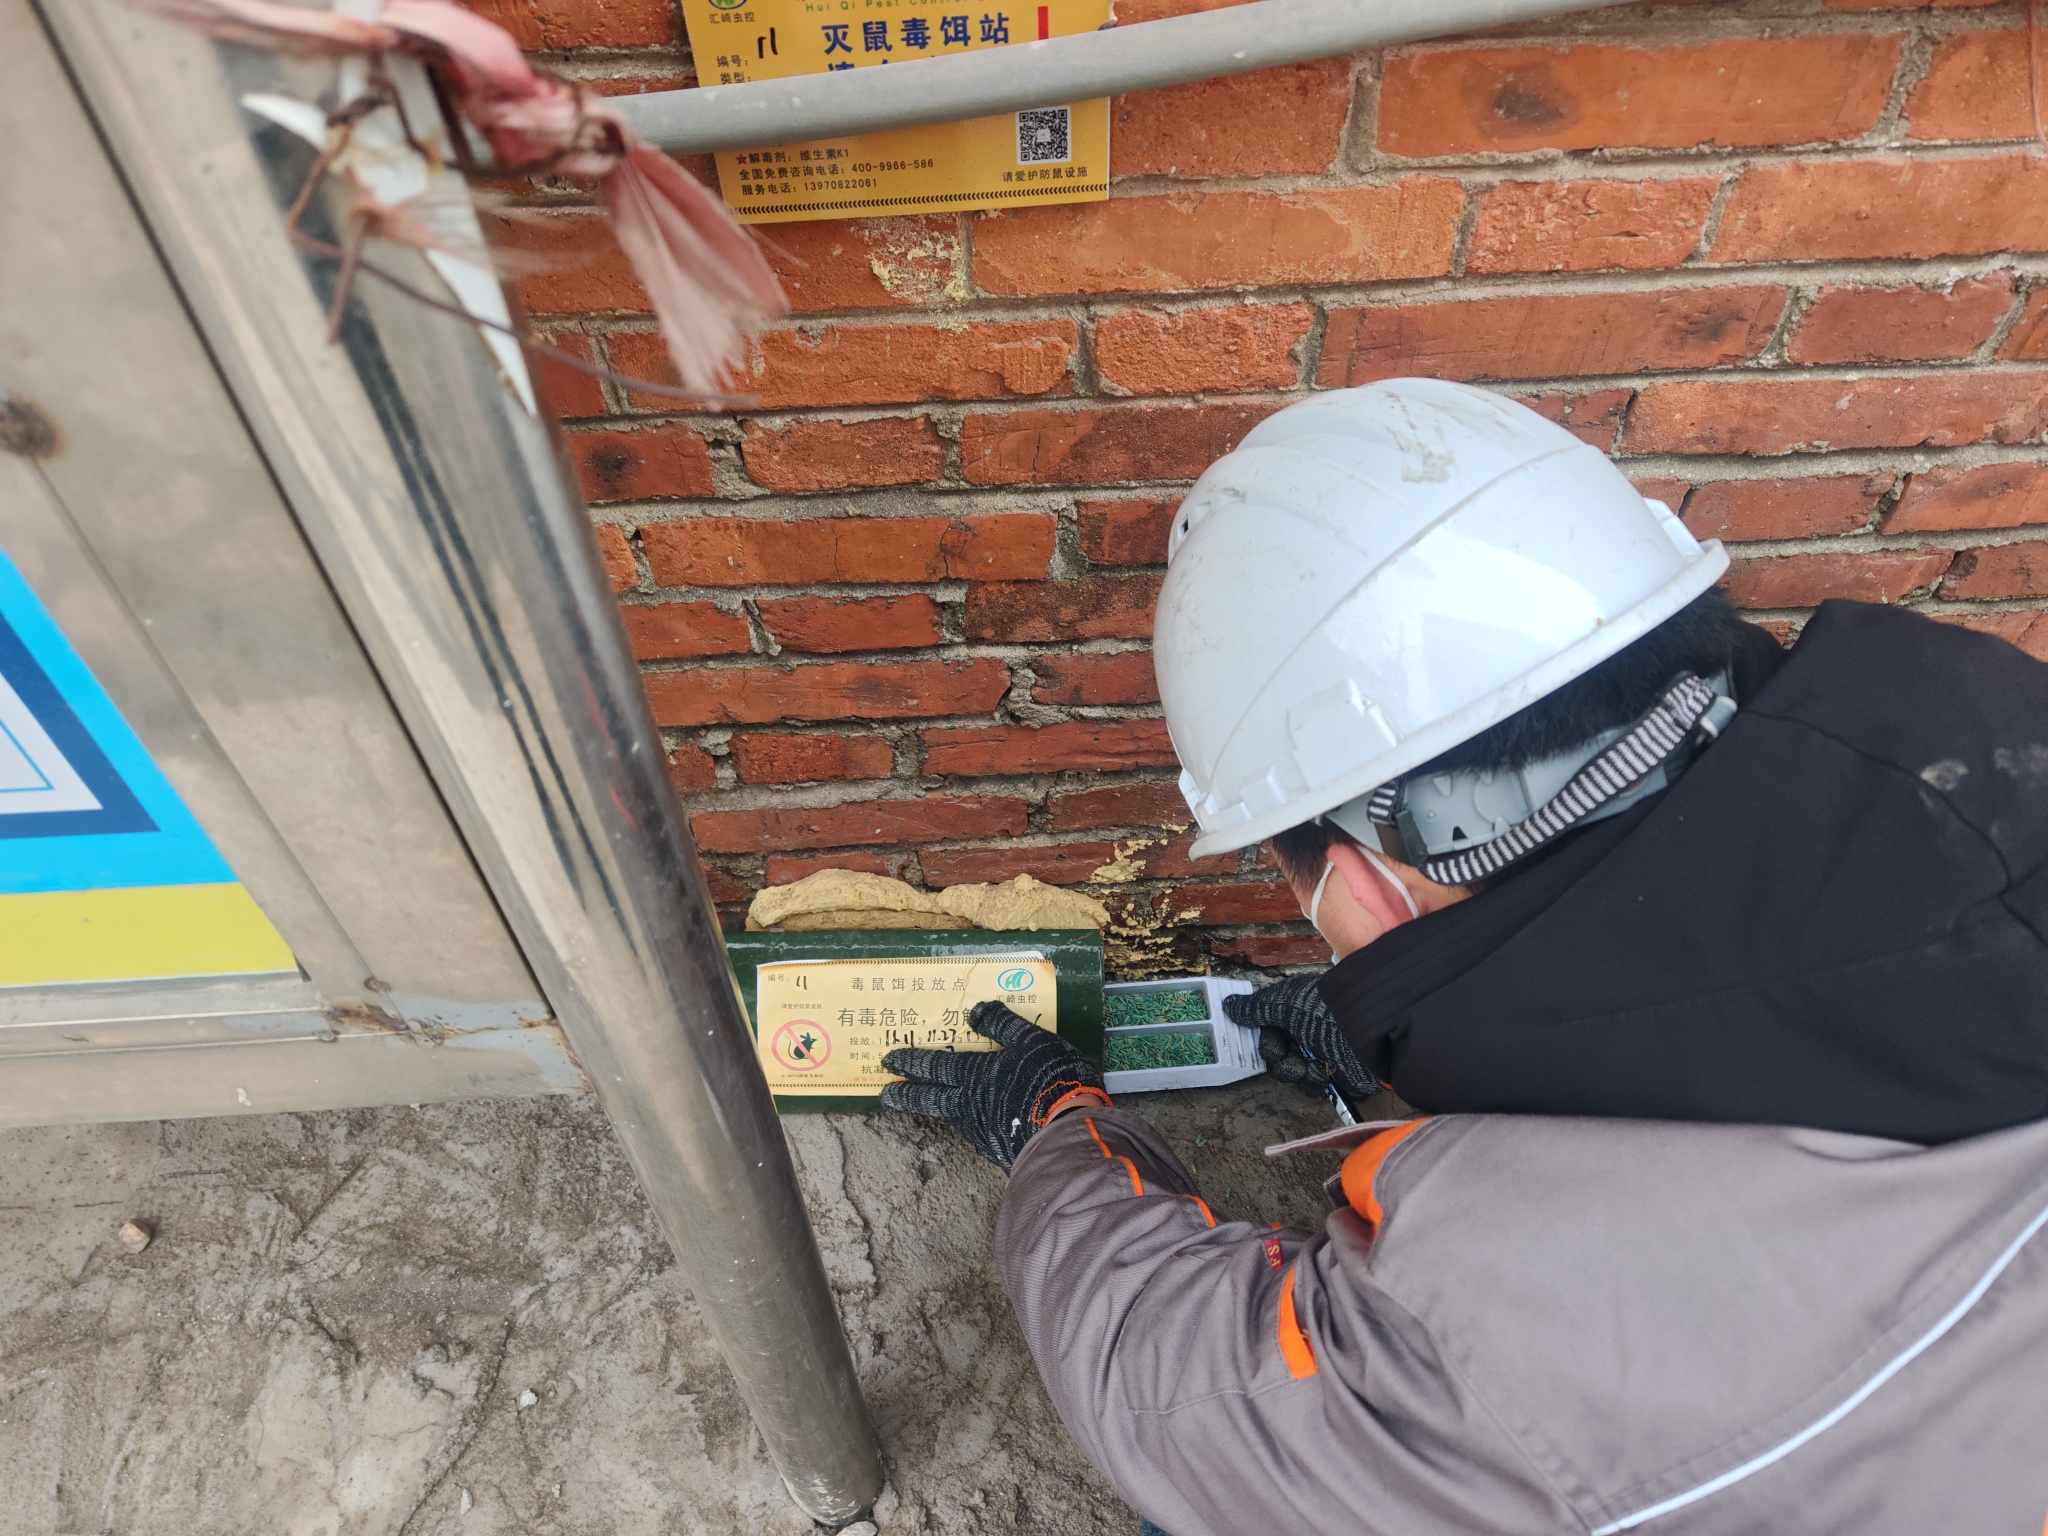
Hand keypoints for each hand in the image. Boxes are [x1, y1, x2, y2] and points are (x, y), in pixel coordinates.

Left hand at [880, 1000, 1107, 1168]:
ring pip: (953, 1117)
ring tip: (933, 1107)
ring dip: (939, 1111)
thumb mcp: (1031, 1040)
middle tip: (885, 1094)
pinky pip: (980, 1133)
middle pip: (931, 1099)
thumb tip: (974, 1011)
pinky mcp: (1001, 1149)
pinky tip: (979, 1126)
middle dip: (906, 1094)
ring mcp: (984, 1131)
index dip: (911, 1062)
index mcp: (975, 1074)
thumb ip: (1003, 1025)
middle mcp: (970, 1105)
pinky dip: (973, 1126)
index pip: (935, 1067)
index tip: (888, 1061)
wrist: (1068, 1131)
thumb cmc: (1051, 1078)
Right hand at [1222, 975, 1379, 1103]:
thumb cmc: (1328, 1011)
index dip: (1268, 1042)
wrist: (1372, 1030)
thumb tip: (1229, 1006)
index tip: (1274, 1042)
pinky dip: (1317, 1081)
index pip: (1272, 1033)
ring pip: (1296, 1076)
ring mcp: (1327, 1057)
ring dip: (1299, 1071)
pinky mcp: (1342, 1078)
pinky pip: (1316, 1088)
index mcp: (1301, 1014)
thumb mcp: (1287, 1002)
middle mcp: (1312, 1035)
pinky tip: (1326, 1070)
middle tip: (1291, 1055)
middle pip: (1281, 1058)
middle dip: (1282, 1060)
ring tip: (1312, 1063)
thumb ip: (1257, 1008)